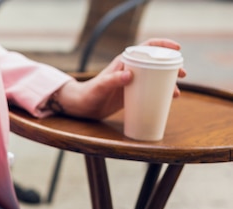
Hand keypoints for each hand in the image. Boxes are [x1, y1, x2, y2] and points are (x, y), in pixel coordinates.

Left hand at [55, 38, 186, 119]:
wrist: (81, 107)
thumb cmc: (88, 95)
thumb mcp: (100, 87)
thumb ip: (112, 80)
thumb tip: (130, 75)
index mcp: (124, 62)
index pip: (147, 47)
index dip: (163, 45)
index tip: (177, 49)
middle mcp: (130, 69)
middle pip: (155, 63)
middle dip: (171, 66)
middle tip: (182, 74)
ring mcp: (132, 82)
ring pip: (155, 78)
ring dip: (167, 82)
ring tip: (176, 93)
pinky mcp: (131, 94)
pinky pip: (149, 91)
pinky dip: (159, 94)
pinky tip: (167, 101)